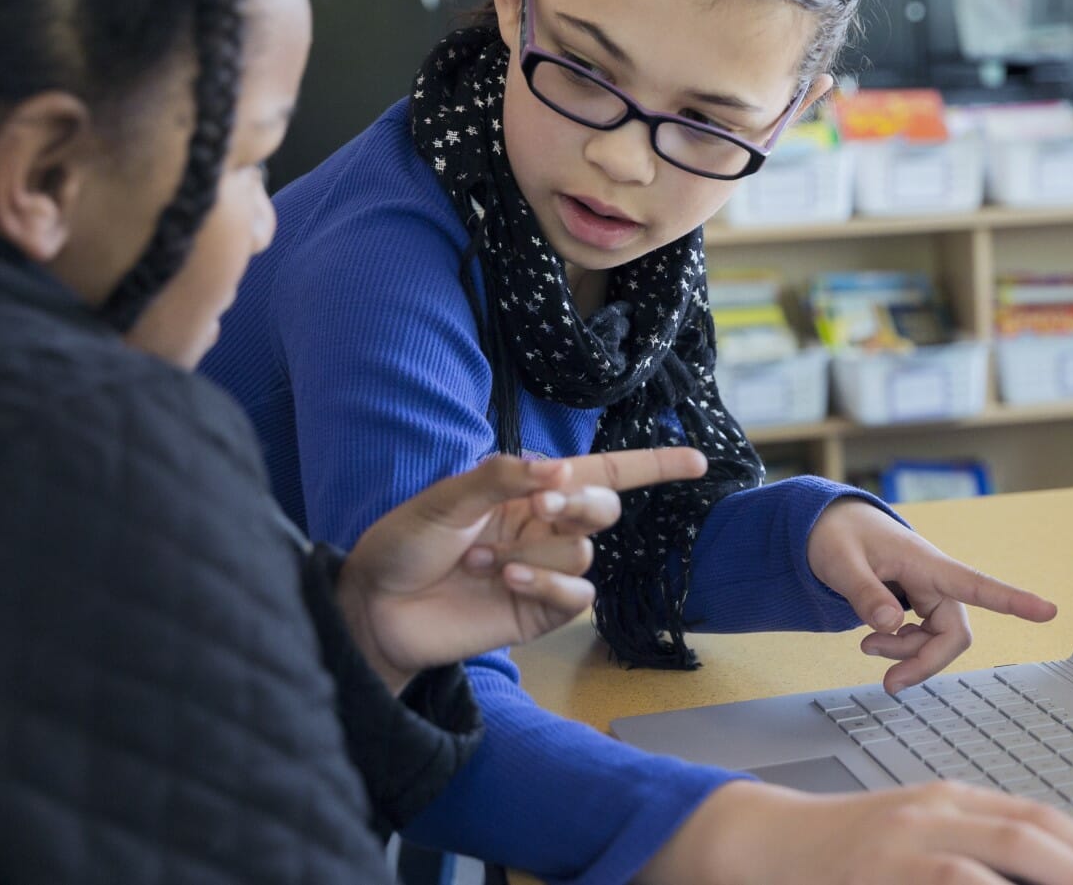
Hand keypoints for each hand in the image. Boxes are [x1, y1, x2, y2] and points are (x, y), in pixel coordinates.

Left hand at [341, 449, 707, 691]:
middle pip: (602, 507)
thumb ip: (502, 477)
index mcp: (527, 490)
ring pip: (582, 550)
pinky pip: (575, 593)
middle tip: (539, 504)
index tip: (697, 459)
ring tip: (480, 559)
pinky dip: (547, 581)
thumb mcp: (445, 498)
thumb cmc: (403, 544)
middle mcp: (542, 527)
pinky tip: (507, 579)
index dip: (651, 465)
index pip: (601, 472)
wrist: (375, 608)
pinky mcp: (539, 612)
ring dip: (533, 549)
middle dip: (580, 502)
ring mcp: (544, 570)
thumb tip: (558, 468)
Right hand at [646, 780, 1072, 884]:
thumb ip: (966, 846)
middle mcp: (932, 812)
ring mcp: (903, 843)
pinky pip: (948, 884)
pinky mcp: (877, 872)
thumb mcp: (910, 834)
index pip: (1034, 815)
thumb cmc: (840, 847)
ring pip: (992, 859)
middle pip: (1026, 834)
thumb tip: (1030, 867)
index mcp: (946, 799)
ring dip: (1048, 877)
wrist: (761, 840)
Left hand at [807, 498, 1057, 693]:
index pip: (977, 583)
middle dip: (925, 661)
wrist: (830, 526)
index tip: (1049, 611)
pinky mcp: (917, 605)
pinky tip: (877, 639)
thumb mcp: (841, 562)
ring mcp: (927, 594)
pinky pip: (923, 639)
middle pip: (954, 633)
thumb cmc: (839, 535)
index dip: (1014, 600)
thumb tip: (891, 624)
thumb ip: (864, 593)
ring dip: (907, 655)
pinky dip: (901, 649)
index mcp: (926, 562)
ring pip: (938, 641)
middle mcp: (935, 580)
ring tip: (867, 646)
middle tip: (890, 683)